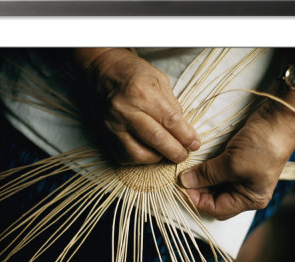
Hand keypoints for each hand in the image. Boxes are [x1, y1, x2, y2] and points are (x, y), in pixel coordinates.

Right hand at [73, 48, 199, 164]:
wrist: (100, 69)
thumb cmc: (131, 71)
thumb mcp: (158, 79)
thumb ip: (172, 105)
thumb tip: (183, 130)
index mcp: (142, 92)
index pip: (170, 121)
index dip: (186, 136)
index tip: (194, 144)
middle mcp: (125, 110)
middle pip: (156, 140)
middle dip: (175, 152)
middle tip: (183, 155)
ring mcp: (113, 125)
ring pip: (138, 154)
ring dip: (156, 158)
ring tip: (164, 153)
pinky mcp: (104, 134)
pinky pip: (123, 156)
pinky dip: (138, 159)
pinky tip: (146, 151)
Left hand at [179, 90, 294, 219]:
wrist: (278, 118)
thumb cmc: (262, 146)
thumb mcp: (232, 163)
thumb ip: (207, 175)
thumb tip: (184, 182)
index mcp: (250, 199)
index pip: (217, 209)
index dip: (197, 200)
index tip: (181, 186)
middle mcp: (245, 191)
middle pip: (213, 198)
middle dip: (197, 189)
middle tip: (180, 177)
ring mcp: (241, 177)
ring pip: (212, 184)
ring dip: (199, 178)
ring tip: (185, 169)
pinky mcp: (236, 162)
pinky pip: (216, 171)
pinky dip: (204, 168)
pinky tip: (195, 163)